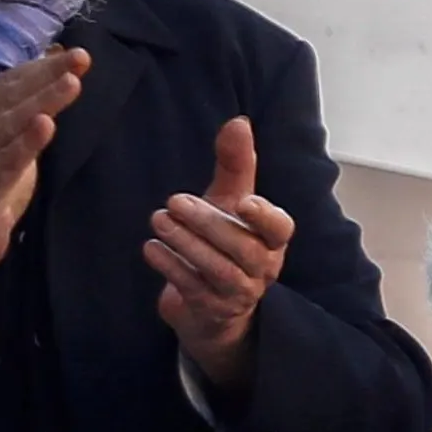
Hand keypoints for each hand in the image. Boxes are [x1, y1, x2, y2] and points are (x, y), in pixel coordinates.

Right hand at [0, 48, 83, 324]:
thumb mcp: (8, 152)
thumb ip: (26, 122)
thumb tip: (53, 88)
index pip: (10, 85)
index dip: (40, 66)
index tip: (75, 53)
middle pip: (12, 96)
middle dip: (48, 74)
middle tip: (82, 57)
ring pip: (11, 122)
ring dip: (43, 100)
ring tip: (72, 81)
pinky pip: (7, 161)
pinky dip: (27, 142)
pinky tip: (47, 125)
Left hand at [147, 116, 293, 394]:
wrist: (210, 305)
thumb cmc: (222, 245)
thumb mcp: (228, 203)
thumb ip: (235, 165)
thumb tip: (239, 121)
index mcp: (271, 240)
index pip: (280, 229)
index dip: (265, 216)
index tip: (243, 201)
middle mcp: (262, 268)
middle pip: (244, 248)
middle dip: (208, 224)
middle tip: (173, 202)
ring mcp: (239, 293)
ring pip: (220, 271)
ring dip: (186, 244)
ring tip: (157, 221)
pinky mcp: (213, 310)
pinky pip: (195, 289)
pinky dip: (171, 267)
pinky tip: (151, 248)